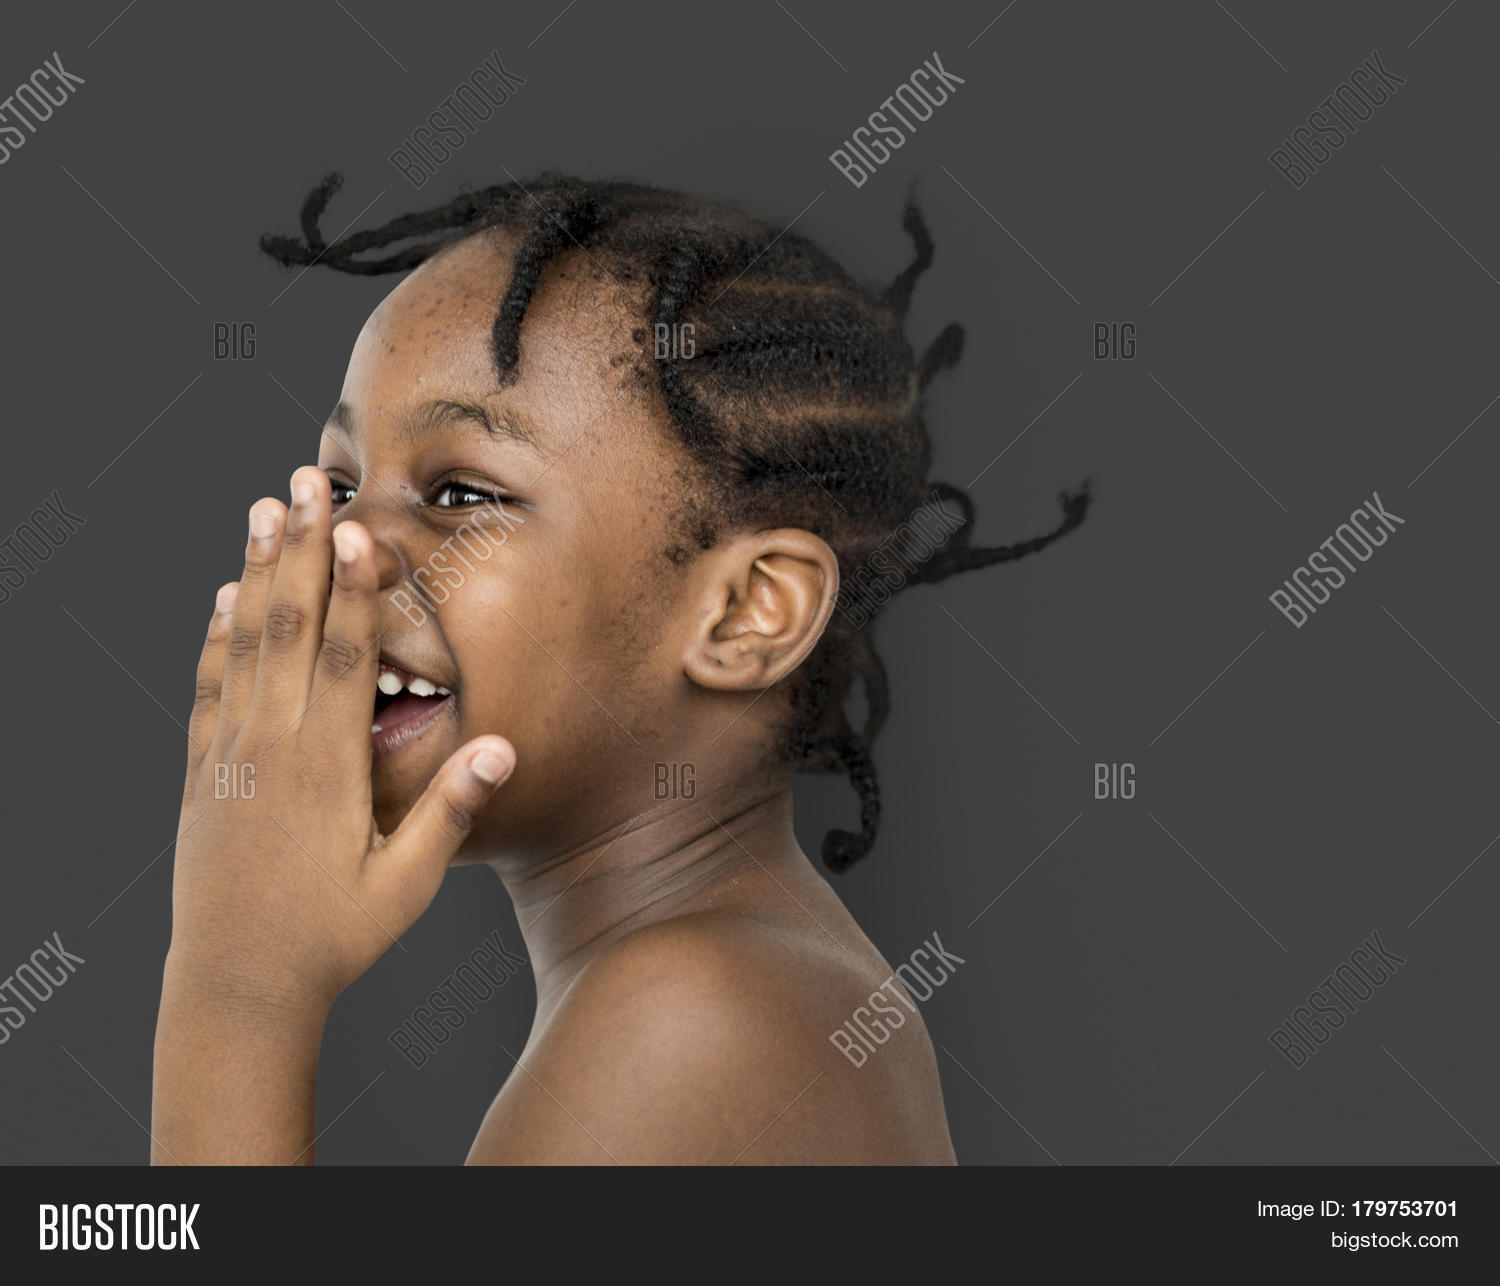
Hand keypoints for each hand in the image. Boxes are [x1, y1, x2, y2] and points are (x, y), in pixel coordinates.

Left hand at [168, 466, 514, 1015]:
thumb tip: (501, 747)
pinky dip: (215, 637)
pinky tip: (221, 598)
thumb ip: (450, 811)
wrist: (235, 986)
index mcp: (324, 768)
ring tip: (260, 509)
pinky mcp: (204, 774)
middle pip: (287, 627)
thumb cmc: (332, 939)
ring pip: (244, 644)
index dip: (351, 589)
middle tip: (303, 481)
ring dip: (253, 571)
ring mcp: (230, 757)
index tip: (356, 528)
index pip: (341, 656)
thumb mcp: (405, 885)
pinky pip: (208, 688)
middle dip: (297, 548)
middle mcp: (271, 747)